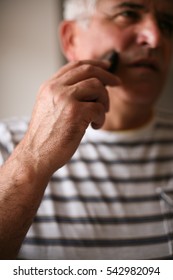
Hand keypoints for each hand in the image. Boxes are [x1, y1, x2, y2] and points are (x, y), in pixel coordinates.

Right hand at [22, 60, 118, 175]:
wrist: (36, 155)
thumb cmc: (46, 136)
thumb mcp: (50, 108)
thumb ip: (65, 94)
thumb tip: (93, 86)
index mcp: (49, 86)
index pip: (75, 65)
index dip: (95, 64)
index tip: (107, 68)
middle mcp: (56, 88)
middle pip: (88, 71)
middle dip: (107, 76)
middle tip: (117, 83)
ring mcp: (65, 99)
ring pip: (97, 87)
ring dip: (104, 101)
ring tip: (99, 115)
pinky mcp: (75, 113)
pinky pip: (99, 108)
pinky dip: (101, 118)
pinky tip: (94, 126)